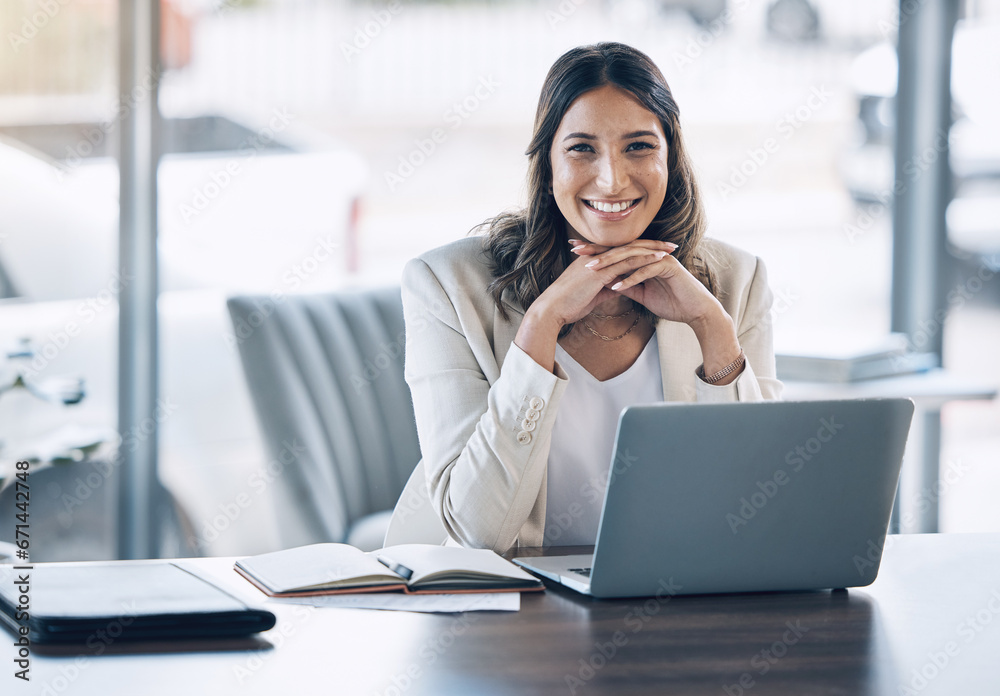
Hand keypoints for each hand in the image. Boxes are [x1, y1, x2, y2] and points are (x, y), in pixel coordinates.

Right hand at [513, 242, 666, 372]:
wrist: (552, 309)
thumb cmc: (568, 304)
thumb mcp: (591, 294)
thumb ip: (606, 288)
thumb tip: (619, 289)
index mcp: (595, 260)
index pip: (623, 250)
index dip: (641, 249)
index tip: (659, 251)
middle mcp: (598, 256)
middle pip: (630, 245)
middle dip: (652, 245)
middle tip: (671, 245)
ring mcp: (599, 262)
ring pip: (631, 251)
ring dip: (653, 249)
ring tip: (671, 250)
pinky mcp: (600, 271)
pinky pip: (626, 262)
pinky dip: (644, 259)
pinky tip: (659, 260)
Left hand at [570, 238, 742, 377]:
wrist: (695, 311)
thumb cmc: (671, 302)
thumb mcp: (643, 295)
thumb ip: (628, 286)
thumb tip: (609, 285)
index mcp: (643, 257)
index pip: (615, 252)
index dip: (595, 251)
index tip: (574, 251)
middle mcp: (650, 253)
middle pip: (620, 249)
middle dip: (597, 250)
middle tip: (576, 251)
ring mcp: (660, 258)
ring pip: (630, 258)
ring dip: (610, 264)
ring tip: (591, 270)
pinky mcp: (669, 266)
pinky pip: (646, 271)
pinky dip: (631, 279)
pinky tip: (616, 286)